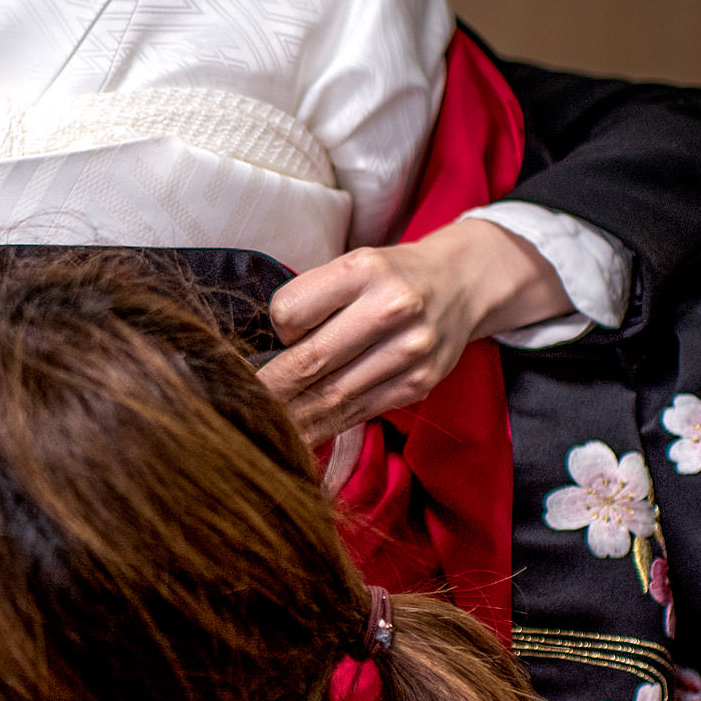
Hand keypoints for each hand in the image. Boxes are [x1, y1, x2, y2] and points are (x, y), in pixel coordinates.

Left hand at [262, 218, 569, 446]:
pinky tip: (301, 435)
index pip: (291, 310)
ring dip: (292, 417)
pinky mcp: (419, 384)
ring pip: (334, 395)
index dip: (277, 329)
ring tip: (262, 428)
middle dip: (269, 390)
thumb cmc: (391, 275)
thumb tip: (263, 353)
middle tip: (238, 405)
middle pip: (310, 360)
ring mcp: (410, 350)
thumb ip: (314, 300)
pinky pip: (360, 412)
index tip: (281, 335)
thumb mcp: (353, 265)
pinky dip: (325, 427)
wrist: (462, 284)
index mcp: (364, 269)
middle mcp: (391, 307)